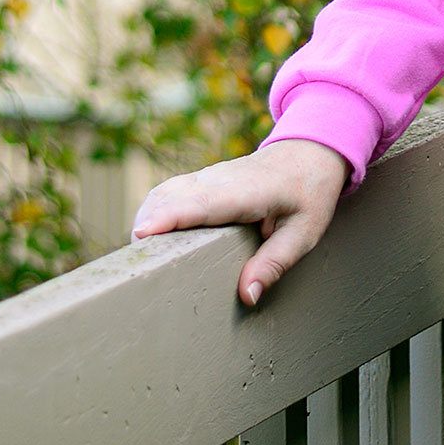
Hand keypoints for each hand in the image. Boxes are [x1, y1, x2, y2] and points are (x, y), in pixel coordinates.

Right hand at [130, 138, 351, 303]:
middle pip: (173, 197)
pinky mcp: (204, 180)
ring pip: (167, 191)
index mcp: (248, 192)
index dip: (170, 218)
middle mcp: (222, 180)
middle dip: (148, 225)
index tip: (142, 234)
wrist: (311, 149)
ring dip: (147, 217)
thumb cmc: (310, 192)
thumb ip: (275, 262)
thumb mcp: (305, 231)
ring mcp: (210, 176)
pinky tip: (147, 236)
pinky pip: (171, 190)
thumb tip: (246, 295)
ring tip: (135, 256)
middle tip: (132, 263)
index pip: (202, 204)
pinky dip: (154, 209)